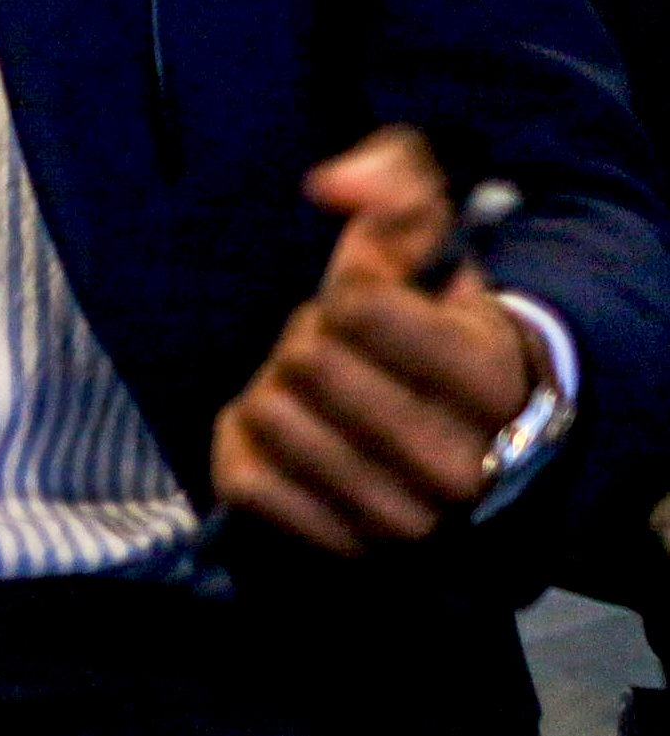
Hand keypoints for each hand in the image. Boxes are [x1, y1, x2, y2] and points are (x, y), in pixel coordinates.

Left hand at [212, 128, 542, 557]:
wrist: (477, 439)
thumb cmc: (439, 325)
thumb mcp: (437, 242)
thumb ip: (394, 187)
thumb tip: (332, 186)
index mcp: (491, 378)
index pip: (357, 305)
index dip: (343, 286)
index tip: (362, 301)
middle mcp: (461, 464)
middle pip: (307, 360)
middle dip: (305, 339)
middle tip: (331, 350)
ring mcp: (406, 519)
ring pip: (271, 415)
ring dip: (274, 391)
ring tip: (315, 396)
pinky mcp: (346, 549)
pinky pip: (247, 481)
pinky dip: (244, 444)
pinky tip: (278, 434)